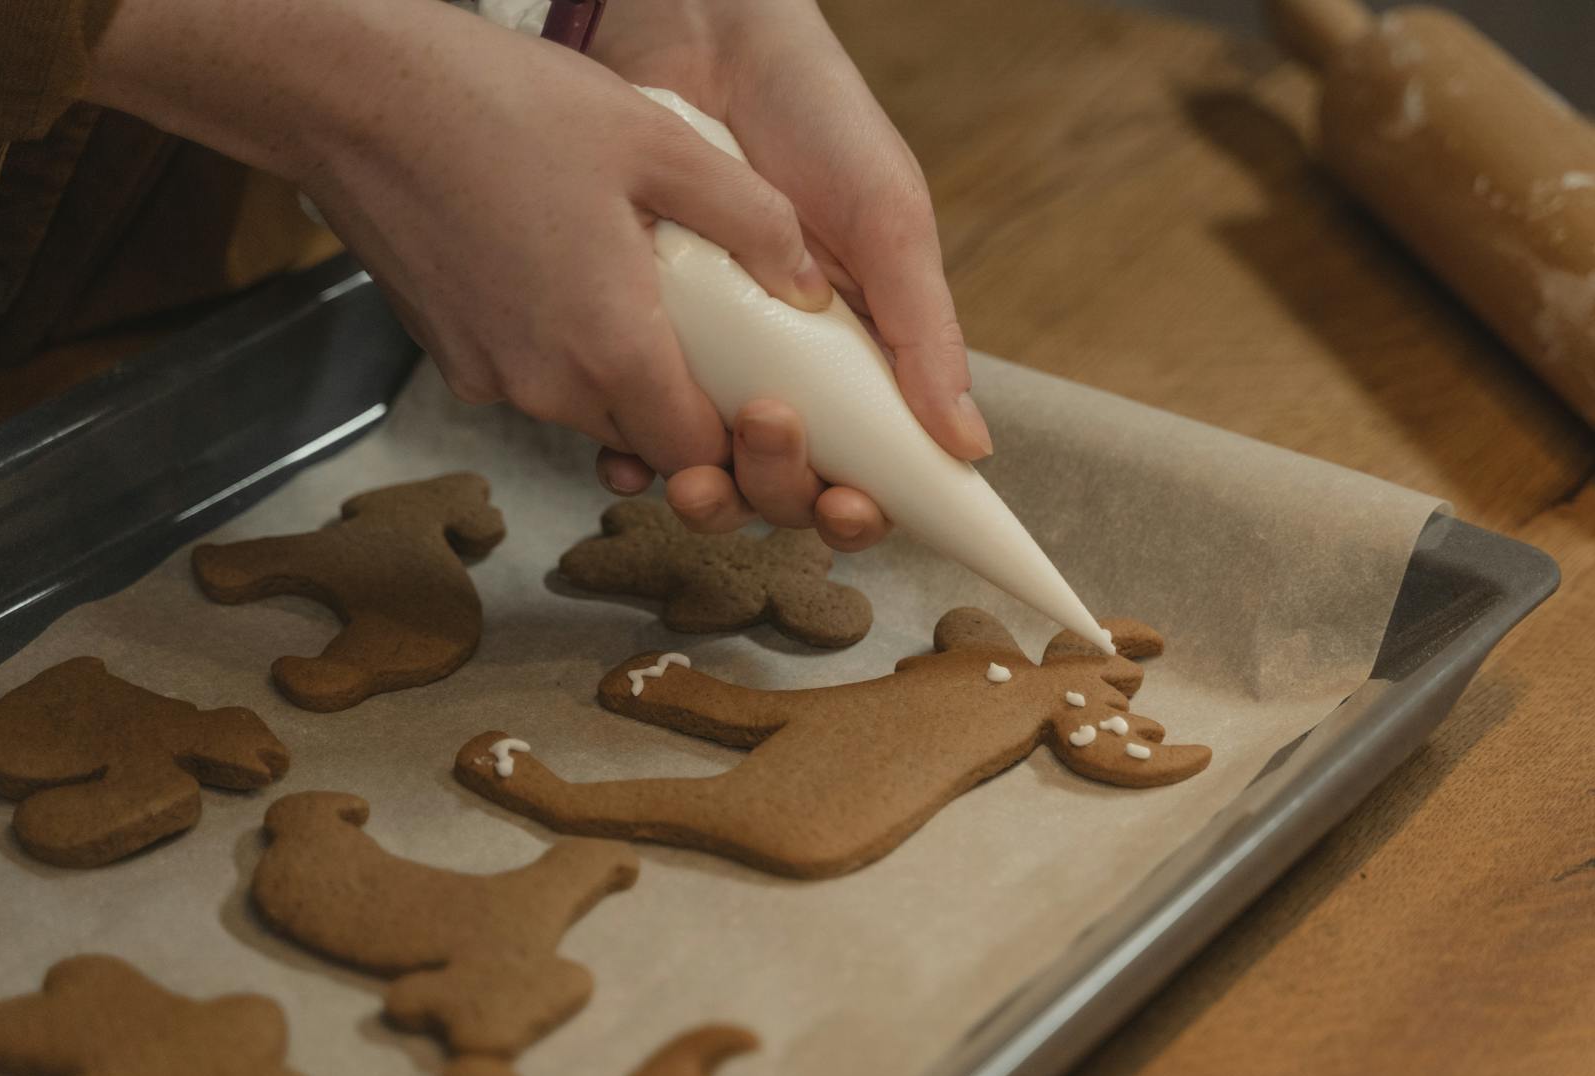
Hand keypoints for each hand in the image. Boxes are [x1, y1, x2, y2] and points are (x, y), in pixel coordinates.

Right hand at [86, 0, 832, 477]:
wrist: (355, 95)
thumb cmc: (504, 106)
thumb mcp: (659, 143)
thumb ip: (751, 220)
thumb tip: (812, 285)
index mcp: (612, 349)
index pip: (699, 455)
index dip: (739, 444)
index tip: (763, 406)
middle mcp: (549, 388)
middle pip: (648, 445)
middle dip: (689, 419)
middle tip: (723, 358)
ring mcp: (493, 380)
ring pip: (592, 417)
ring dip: (628, 385)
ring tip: (651, 308)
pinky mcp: (453, 361)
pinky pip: (535, 383)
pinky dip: (567, 357)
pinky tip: (576, 287)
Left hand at [588, 0, 990, 550]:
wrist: (705, 40)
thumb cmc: (819, 121)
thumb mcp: (889, 221)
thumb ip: (926, 333)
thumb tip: (970, 446)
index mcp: (863, 363)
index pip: (872, 471)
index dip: (863, 510)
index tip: (853, 510)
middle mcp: (789, 377)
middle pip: (790, 488)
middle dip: (781, 491)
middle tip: (769, 433)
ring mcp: (713, 365)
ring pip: (715, 475)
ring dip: (710, 494)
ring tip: (697, 466)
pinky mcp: (642, 344)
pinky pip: (634, 429)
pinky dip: (631, 459)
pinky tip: (624, 458)